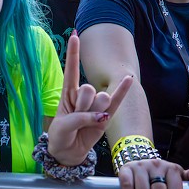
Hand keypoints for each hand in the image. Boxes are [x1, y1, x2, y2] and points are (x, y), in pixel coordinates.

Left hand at [47, 33, 132, 164]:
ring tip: (85, 124)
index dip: (73, 53)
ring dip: (93, 113)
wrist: (68, 153)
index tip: (74, 35)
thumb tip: (101, 116)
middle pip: (88, 89)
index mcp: (68, 93)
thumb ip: (79, 118)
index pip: (71, 70)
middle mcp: (83, 95)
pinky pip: (117, 101)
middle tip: (76, 119)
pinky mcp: (107, 116)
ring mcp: (96, 105)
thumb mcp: (62, 127)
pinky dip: (122, 90)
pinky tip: (128, 79)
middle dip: (82, 106)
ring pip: (100, 99)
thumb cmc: (60, 136)